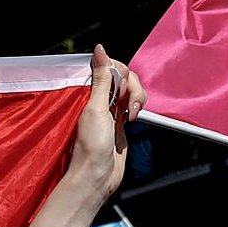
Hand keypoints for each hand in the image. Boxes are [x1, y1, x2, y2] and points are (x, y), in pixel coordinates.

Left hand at [64, 45, 145, 203]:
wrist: (97, 176)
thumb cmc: (92, 147)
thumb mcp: (96, 108)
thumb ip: (101, 79)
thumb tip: (99, 50)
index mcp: (90, 94)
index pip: (111, 68)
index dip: (120, 72)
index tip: (120, 86)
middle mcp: (100, 100)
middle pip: (125, 78)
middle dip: (132, 87)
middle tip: (126, 106)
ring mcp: (111, 112)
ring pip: (131, 91)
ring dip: (136, 98)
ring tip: (130, 116)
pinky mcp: (121, 123)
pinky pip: (133, 105)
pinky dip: (137, 107)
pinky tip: (133, 118)